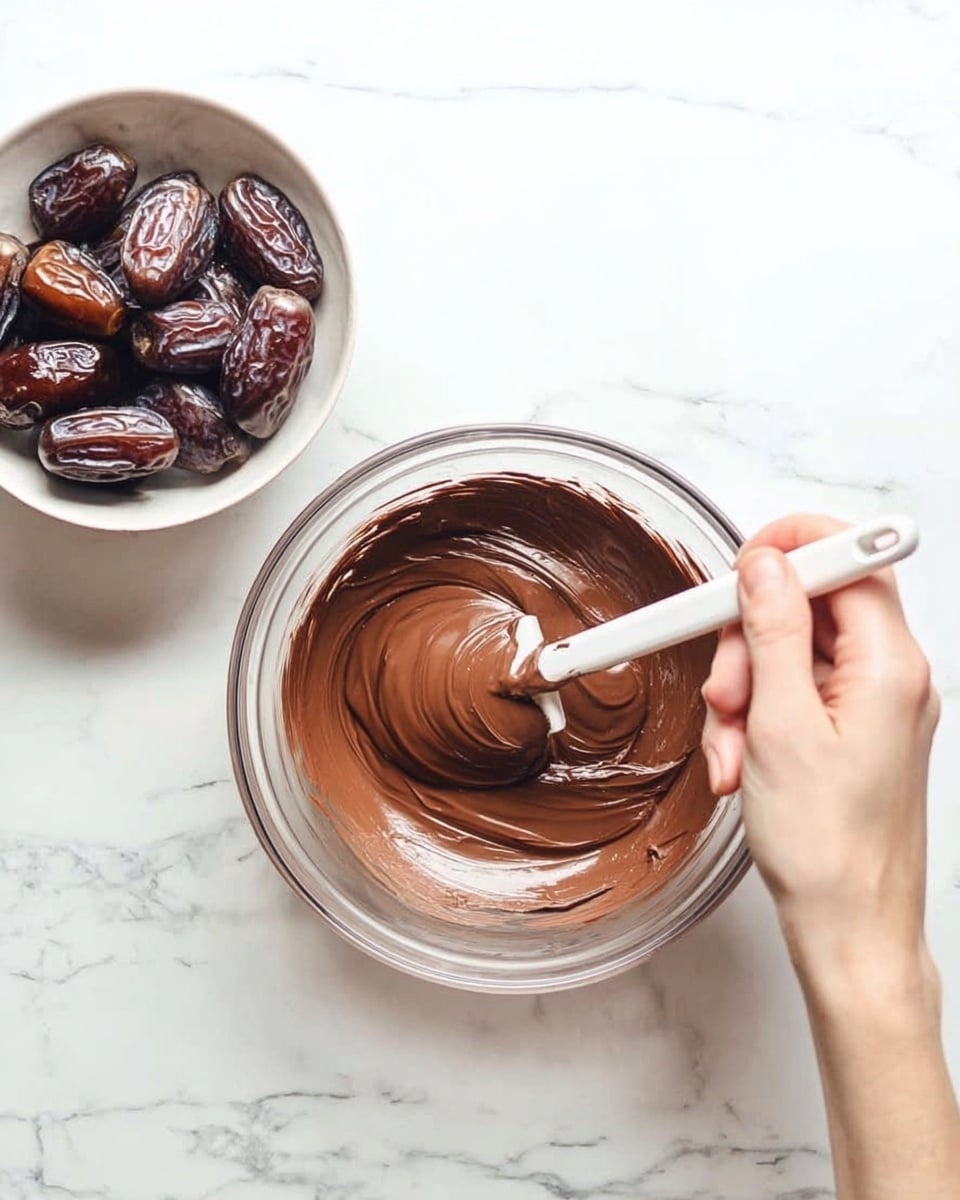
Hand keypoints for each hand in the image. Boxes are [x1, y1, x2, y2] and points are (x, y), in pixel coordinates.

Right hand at [701, 515, 939, 987]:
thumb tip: (765, 566)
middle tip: (726, 691)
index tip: (744, 562)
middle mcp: (890, 677)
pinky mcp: (850, 731)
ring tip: (731, 747)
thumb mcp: (779, 727)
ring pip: (790, 653)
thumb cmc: (829, 848)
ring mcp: (870, 706)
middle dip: (749, 642)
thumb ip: (773, 633)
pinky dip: (755, 719)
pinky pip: (792, 694)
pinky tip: (740, 763)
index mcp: (890, 666)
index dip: (793, 549)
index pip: (852, 562)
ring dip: (743, 691)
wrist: (849, 927)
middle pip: (809, 609)